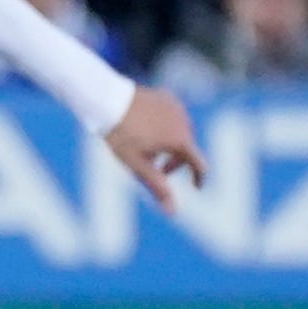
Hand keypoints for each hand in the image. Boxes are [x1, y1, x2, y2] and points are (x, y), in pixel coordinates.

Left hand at [106, 86, 207, 212]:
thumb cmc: (121, 135)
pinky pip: (171, 116)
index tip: (196, 187)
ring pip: (178, 132)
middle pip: (186, 149)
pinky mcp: (168, 97)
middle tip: (156, 170)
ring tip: (146, 147)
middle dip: (174, 163)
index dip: (198, 178)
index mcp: (181, 141)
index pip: (199, 164)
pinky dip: (164, 126)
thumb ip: (157, 187)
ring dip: (168, 144)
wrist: (108, 100)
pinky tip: (145, 128)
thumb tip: (173, 212)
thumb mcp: (137, 165)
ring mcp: (177, 108)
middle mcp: (184, 122)